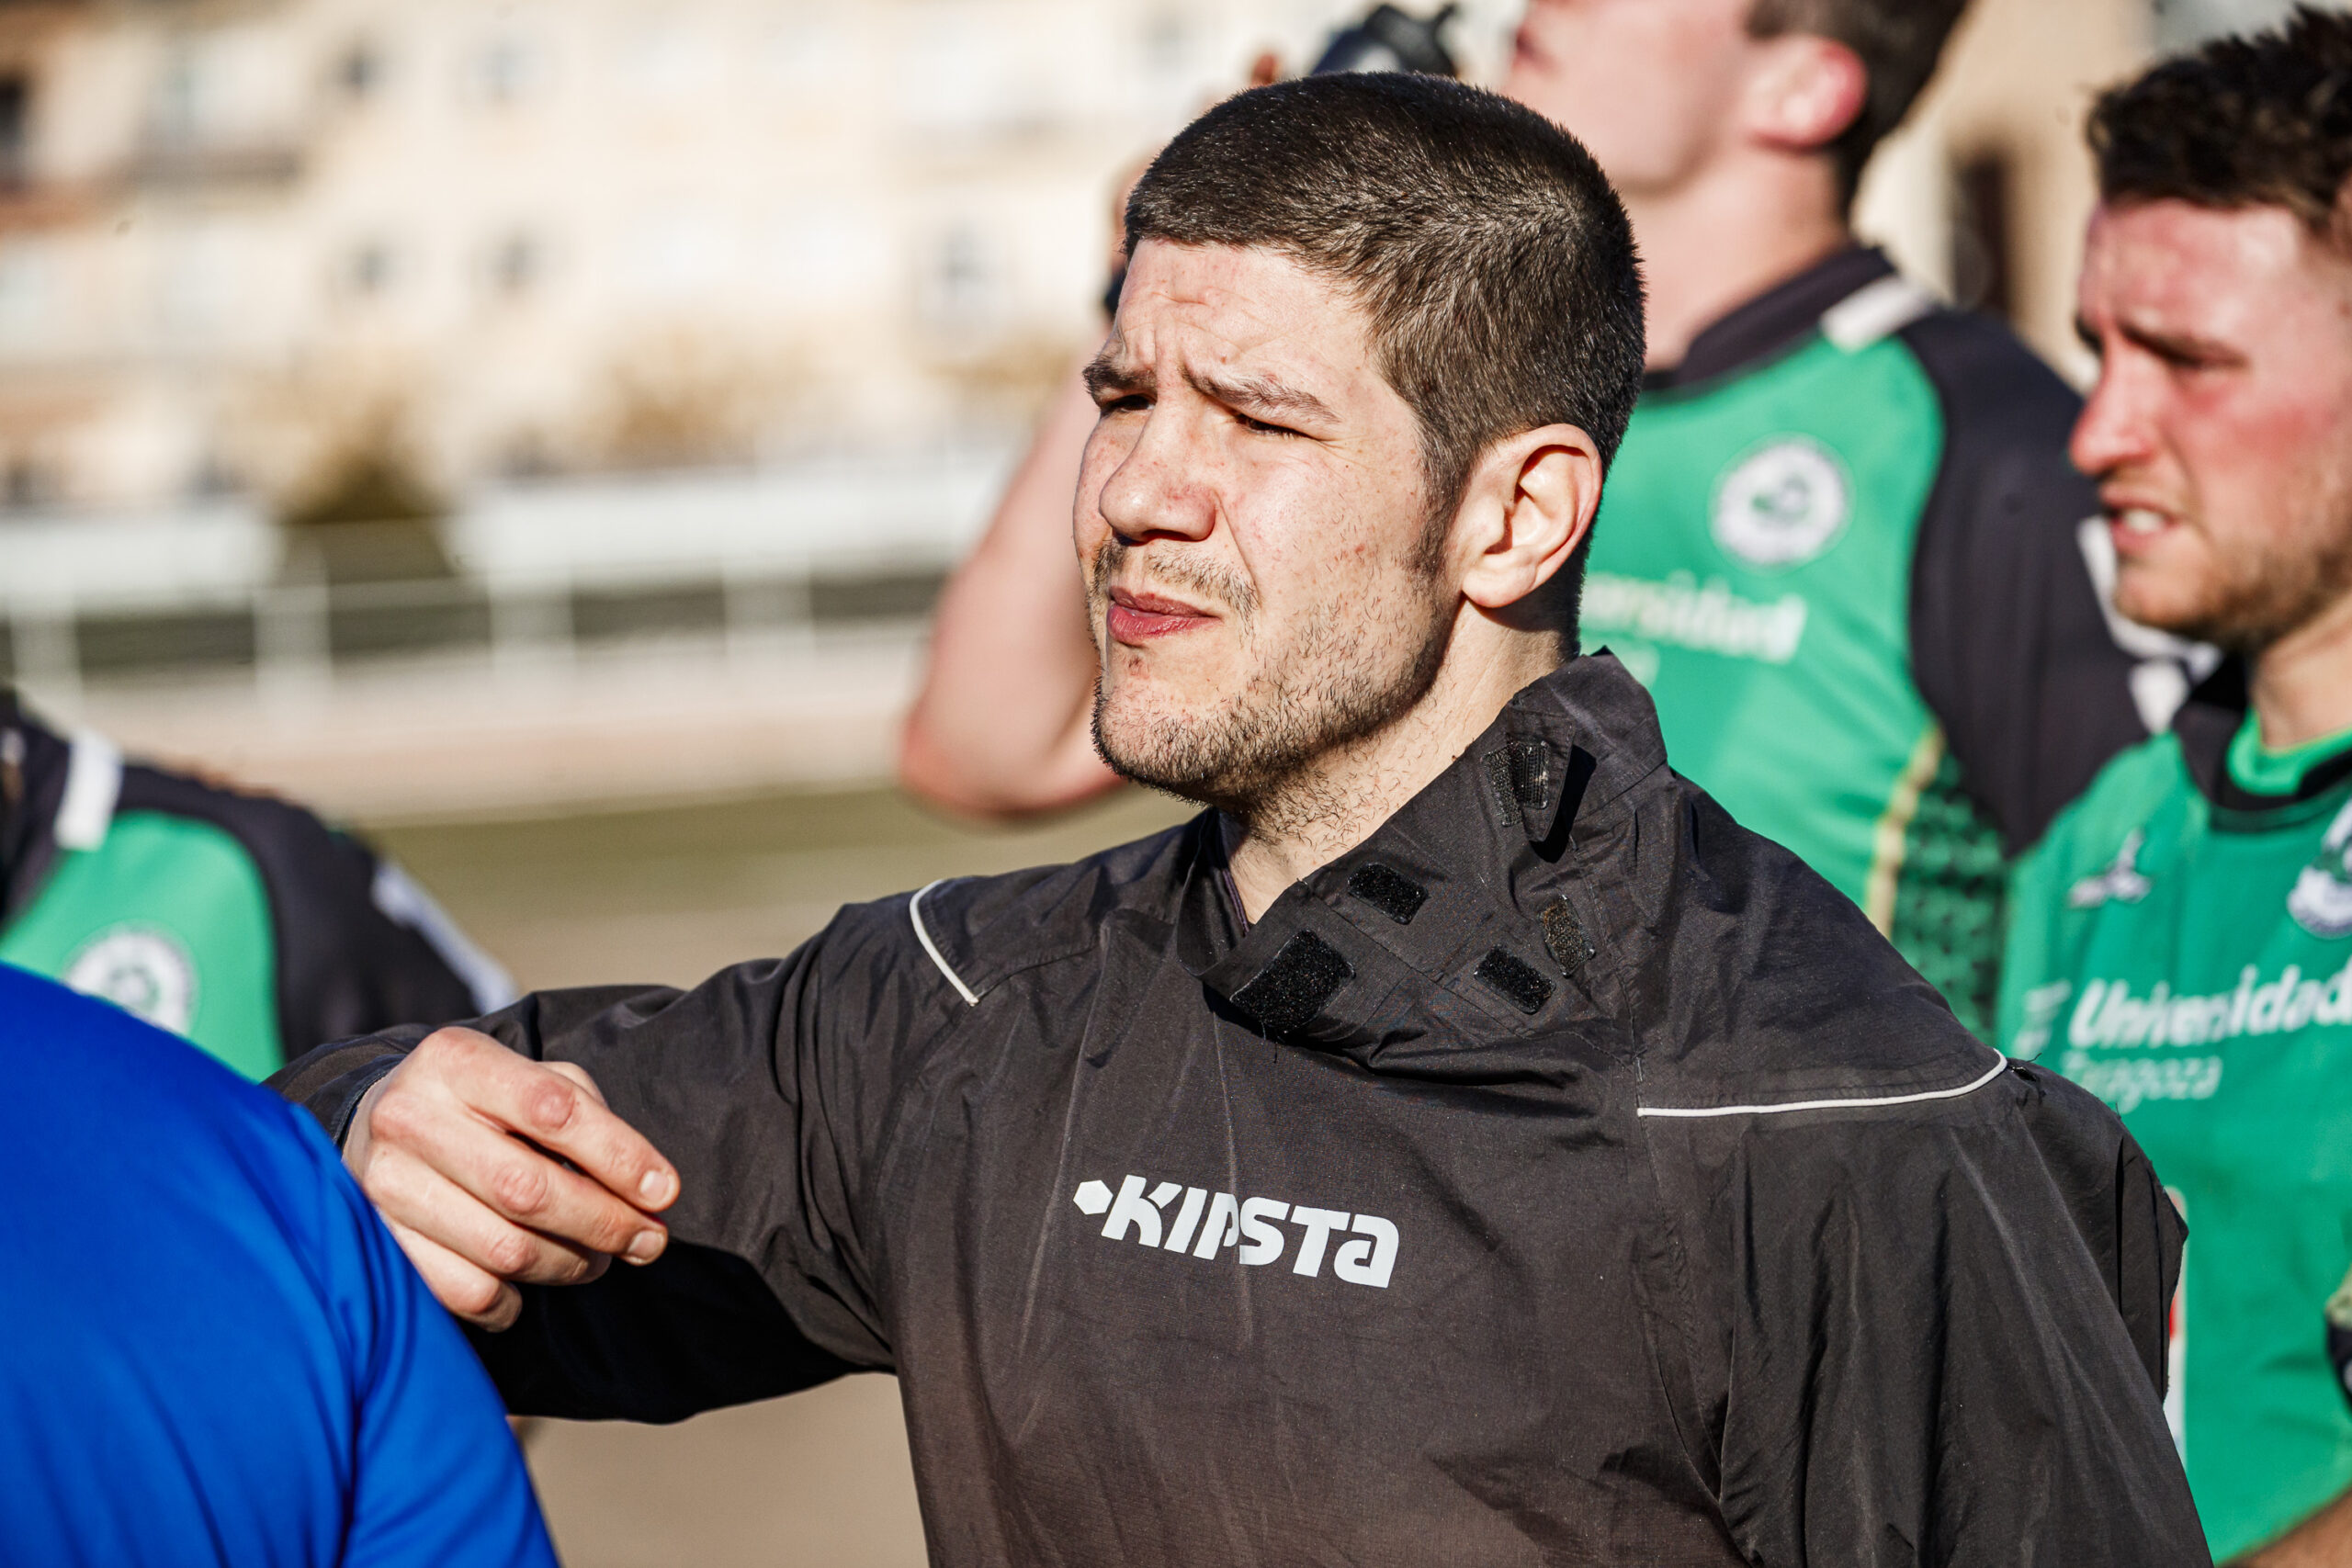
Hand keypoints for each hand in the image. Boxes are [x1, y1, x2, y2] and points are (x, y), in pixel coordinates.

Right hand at [344, 1026, 679, 1329]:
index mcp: (457, 1060)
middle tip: (647, 1241)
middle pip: (529, 1190)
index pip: (553, 1109)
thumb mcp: (530, 1079)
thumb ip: (587, 1115)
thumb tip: (646, 1189)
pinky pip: (466, 1291)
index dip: (620, 1156)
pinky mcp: (377, 1241)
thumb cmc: (482, 1104)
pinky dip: (513, 1301)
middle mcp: (410, 1116)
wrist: (376, 1124)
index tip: (665, 1193)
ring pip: (504, 1249)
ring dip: (569, 1265)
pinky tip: (531, 1285)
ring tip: (596, 1259)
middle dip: (606, 1224)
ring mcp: (385, 1183)